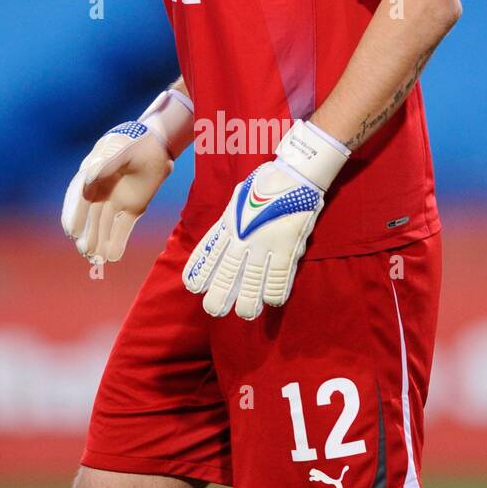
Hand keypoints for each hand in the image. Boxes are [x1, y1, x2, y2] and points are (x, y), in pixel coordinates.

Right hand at [61, 120, 172, 263]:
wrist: (159, 147)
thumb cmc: (138, 146)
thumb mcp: (125, 152)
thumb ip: (107, 165)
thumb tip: (88, 178)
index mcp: (94, 176)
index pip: (80, 198)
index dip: (74, 214)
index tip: (71, 230)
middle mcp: (102, 192)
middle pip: (91, 217)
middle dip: (87, 234)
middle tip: (84, 251)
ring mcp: (116, 202)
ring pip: (105, 226)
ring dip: (100, 242)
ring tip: (96, 260)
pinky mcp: (132, 209)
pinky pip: (123, 228)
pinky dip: (118, 242)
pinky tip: (113, 257)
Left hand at [182, 119, 348, 319]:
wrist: (293, 172)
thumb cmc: (266, 183)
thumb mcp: (237, 200)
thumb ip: (231, 220)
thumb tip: (226, 236)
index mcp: (228, 225)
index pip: (208, 253)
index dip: (200, 272)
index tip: (193, 287)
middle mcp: (241, 238)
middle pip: (226, 273)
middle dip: (219, 295)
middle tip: (214, 310)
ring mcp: (264, 244)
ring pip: (252, 281)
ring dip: (248, 301)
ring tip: (245, 314)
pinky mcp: (286, 246)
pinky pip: (279, 276)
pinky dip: (276, 291)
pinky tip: (274, 302)